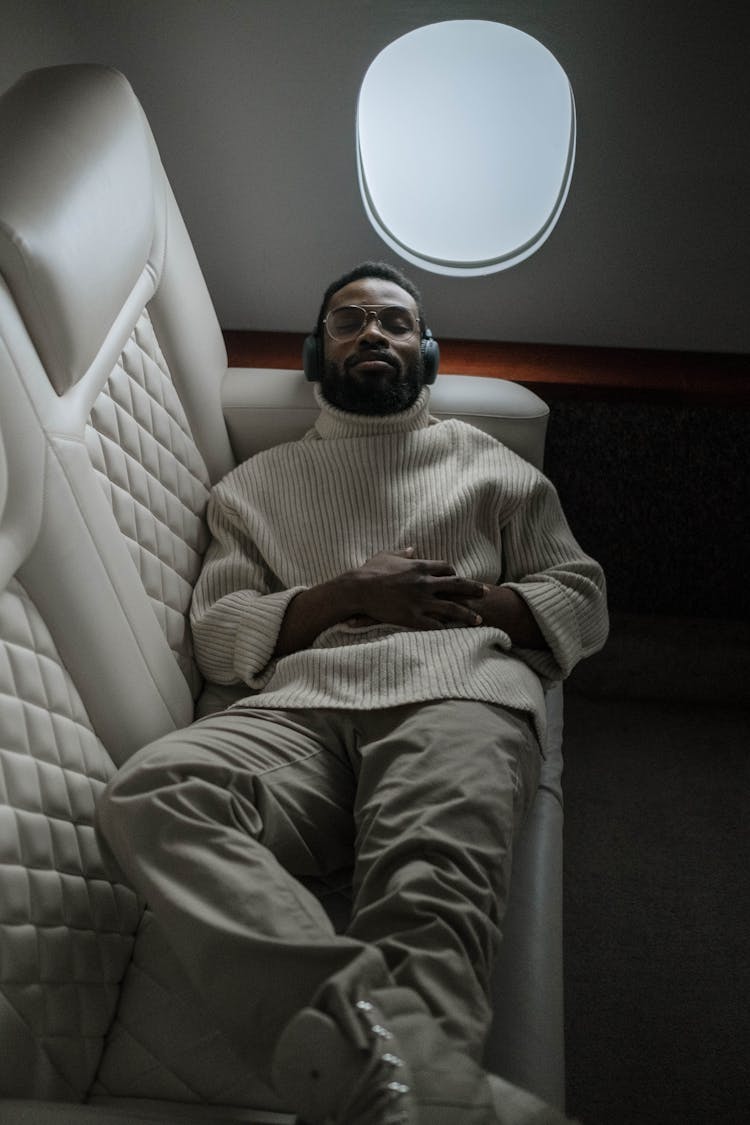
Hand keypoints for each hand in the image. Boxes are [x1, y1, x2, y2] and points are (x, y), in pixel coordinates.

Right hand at [345, 548, 485, 630]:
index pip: (446, 568)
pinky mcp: (412, 617)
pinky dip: (445, 628)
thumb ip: (403, 552)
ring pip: (451, 608)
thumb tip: (412, 547)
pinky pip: (434, 624)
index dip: (454, 573)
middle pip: (456, 586)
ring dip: (467, 614)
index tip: (458, 578)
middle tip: (486, 592)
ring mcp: (420, 601)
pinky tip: (454, 633)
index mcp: (419, 566)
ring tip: (479, 619)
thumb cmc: (369, 570)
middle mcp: (425, 583)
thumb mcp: (386, 555)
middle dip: (474, 589)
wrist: (357, 589)